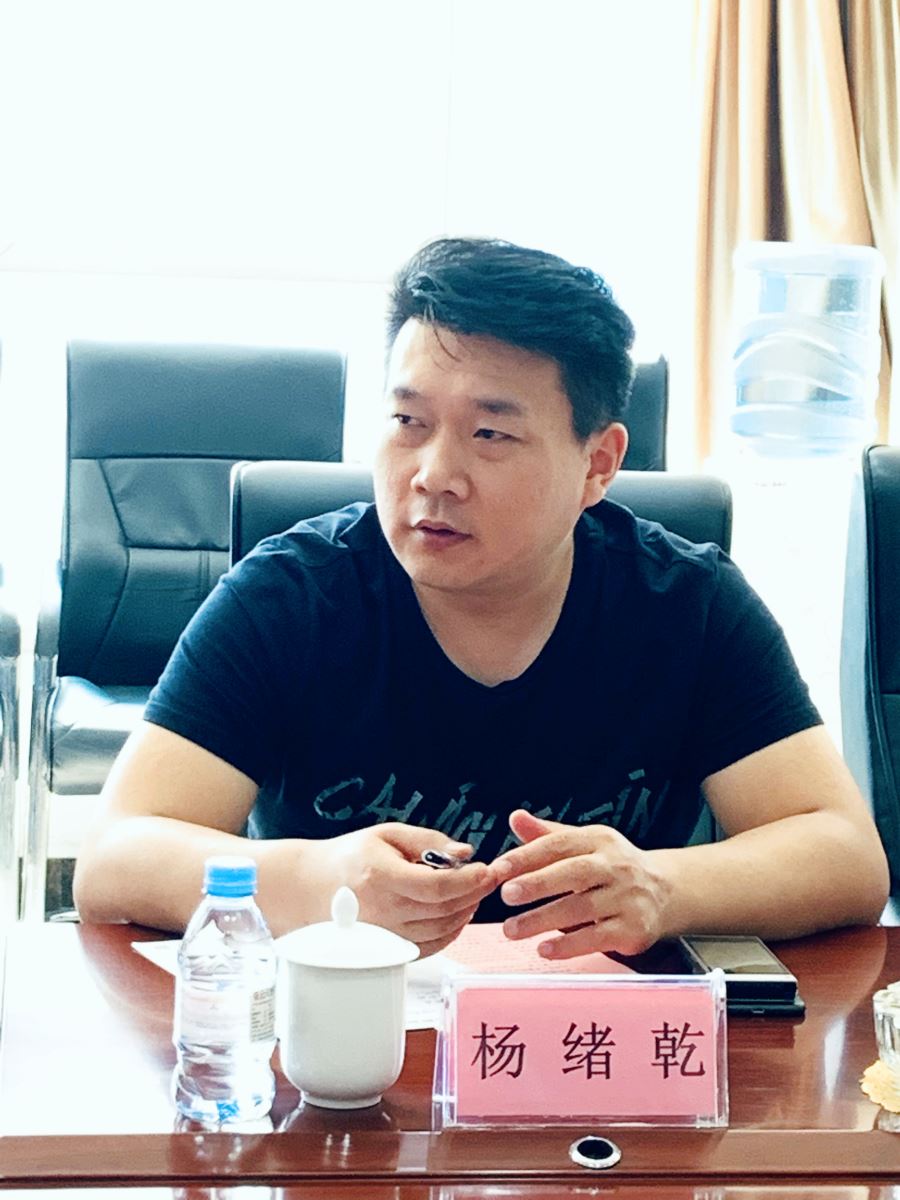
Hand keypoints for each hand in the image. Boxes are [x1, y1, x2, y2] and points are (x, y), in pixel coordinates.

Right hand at [314, 823, 497, 956]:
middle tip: (488, 877)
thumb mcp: (387, 835)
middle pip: (445, 909)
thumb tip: (465, 854)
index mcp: (381, 876)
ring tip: (472, 891)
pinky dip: (451, 930)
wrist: (312, 888)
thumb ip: (429, 841)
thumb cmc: (350, 858)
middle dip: (475, 892)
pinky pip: (431, 946)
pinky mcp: (387, 951)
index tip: (487, 869)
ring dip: (465, 911)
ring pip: (442, 930)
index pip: (437, 886)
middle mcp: (383, 911)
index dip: (469, 880)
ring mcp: (384, 936)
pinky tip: (456, 912)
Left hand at [492, 810, 672, 958]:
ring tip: (511, 929)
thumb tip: (515, 817)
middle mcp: (616, 866)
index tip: (498, 869)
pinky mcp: (634, 928)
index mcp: (598, 840)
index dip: (527, 856)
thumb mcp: (583, 844)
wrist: (665, 892)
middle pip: (574, 873)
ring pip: (583, 908)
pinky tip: (544, 948)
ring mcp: (628, 898)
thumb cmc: (611, 867)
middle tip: (505, 895)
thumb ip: (547, 835)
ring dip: (543, 920)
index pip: (559, 844)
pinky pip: (598, 937)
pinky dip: (569, 945)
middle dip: (537, 883)